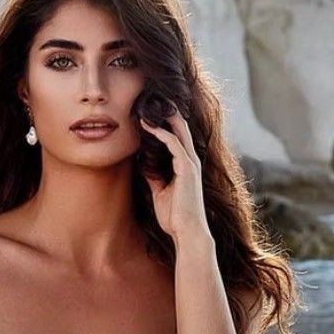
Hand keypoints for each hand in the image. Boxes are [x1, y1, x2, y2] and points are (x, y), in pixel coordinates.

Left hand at [138, 106, 209, 242]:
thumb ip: (154, 178)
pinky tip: (149, 126)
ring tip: (147, 108)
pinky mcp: (187, 168)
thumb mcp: (160, 193)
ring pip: (179, 131)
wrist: (187, 232)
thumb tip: (143, 166)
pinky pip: (174, 144)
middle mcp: (190, 161)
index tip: (148, 116)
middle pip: (181, 129)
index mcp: (185, 167)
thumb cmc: (175, 218)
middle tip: (152, 101)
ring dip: (163, 118)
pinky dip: (161, 133)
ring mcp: (190, 164)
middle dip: (168, 114)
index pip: (177, 138)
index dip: (165, 125)